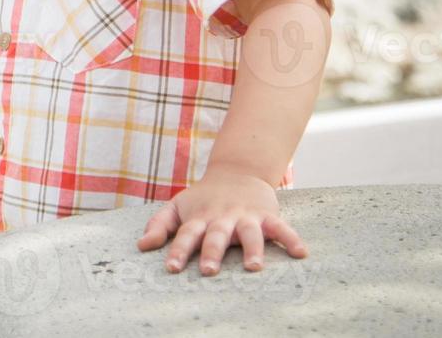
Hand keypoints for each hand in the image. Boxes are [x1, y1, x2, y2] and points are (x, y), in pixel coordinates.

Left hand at [135, 166, 308, 274]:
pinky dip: (291, 239)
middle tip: (208, 270)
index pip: (186, 235)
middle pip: (216, 236)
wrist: (237, 171)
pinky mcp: (266, 215)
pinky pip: (280, 228)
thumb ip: (159, 225)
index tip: (172, 268)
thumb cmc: (203, 198)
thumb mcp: (178, 206)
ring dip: (252, 249)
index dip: (178, 251)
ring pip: (249, 233)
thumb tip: (141, 246)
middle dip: (212, 252)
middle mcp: (222, 218)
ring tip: (253, 267)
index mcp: (199, 218)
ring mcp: (245, 216)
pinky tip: (301, 253)